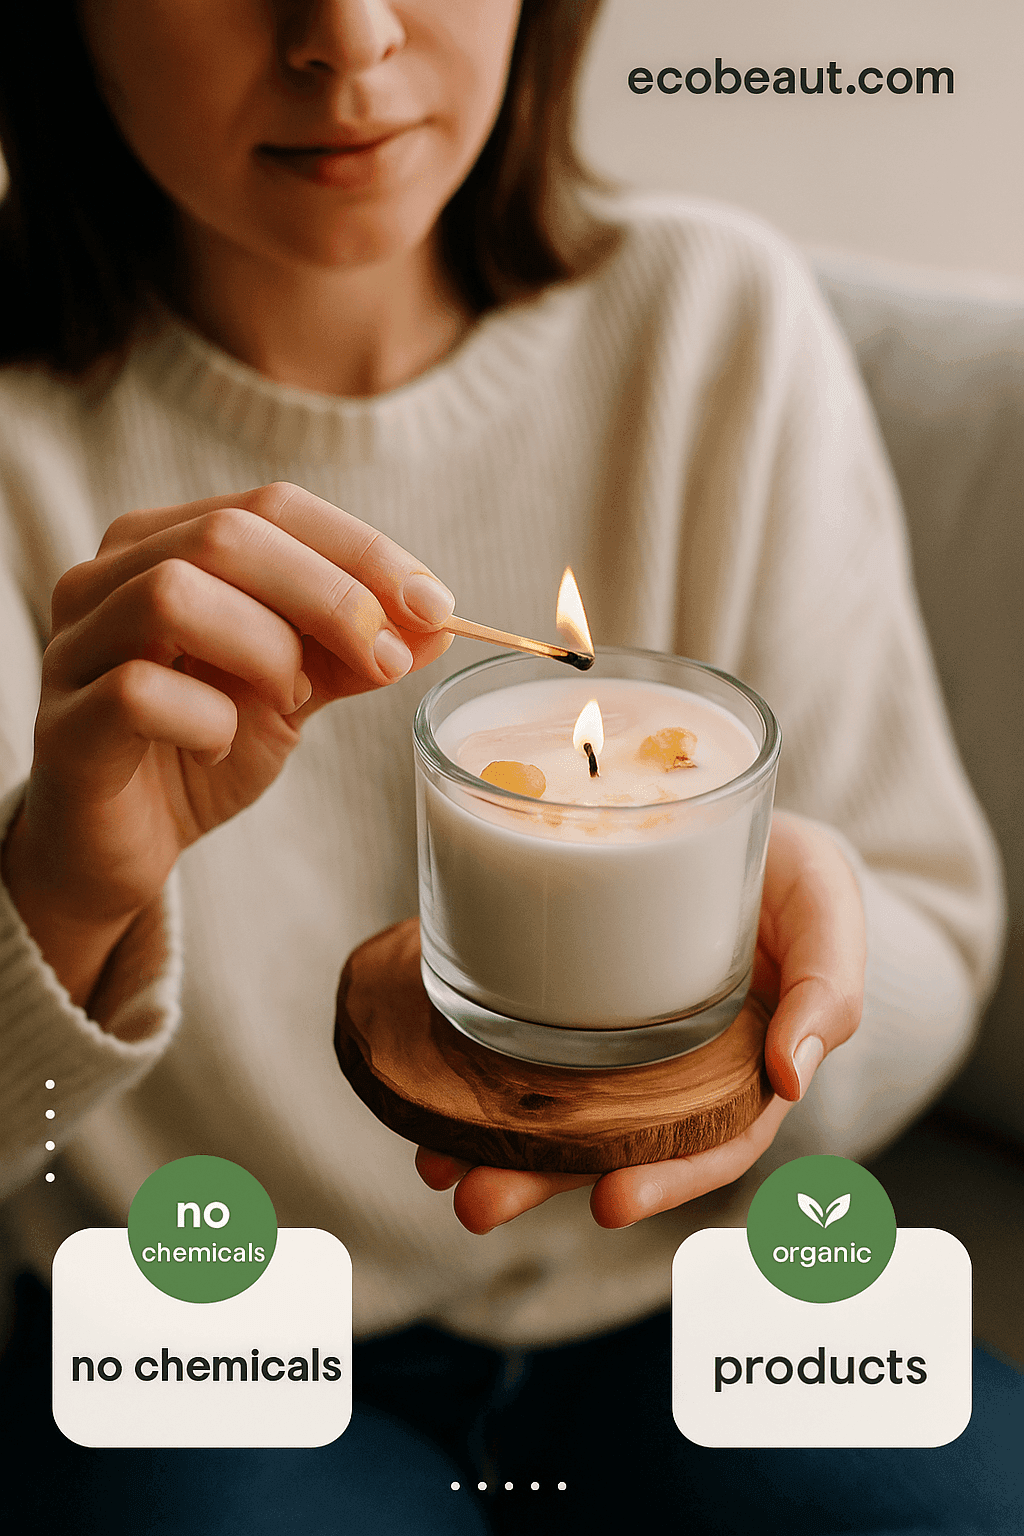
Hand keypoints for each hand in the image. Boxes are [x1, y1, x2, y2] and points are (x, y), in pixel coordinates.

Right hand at [2, 482, 453, 1007]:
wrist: (122, 845)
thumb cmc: (198, 747)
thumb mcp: (292, 690)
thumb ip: (351, 652)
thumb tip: (437, 623)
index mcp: (163, 544)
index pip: (273, 507)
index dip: (364, 552)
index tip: (436, 607)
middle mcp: (106, 577)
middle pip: (229, 536)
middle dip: (331, 597)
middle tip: (380, 661)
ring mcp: (75, 647)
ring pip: (174, 594)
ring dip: (265, 648)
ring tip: (289, 698)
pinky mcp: (65, 725)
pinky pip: (139, 692)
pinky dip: (208, 718)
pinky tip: (222, 744)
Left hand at [416, 811, 865, 1231]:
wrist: (737, 818)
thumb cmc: (800, 879)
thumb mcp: (829, 913)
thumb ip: (828, 989)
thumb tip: (792, 1075)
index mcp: (742, 1071)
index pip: (706, 1145)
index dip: (664, 1178)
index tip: (609, 1203)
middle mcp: (669, 1070)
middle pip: (607, 1142)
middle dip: (542, 1180)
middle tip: (477, 1202)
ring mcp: (611, 1033)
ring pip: (550, 1104)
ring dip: (490, 1141)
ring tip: (433, 1165)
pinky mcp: (562, 990)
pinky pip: (514, 1036)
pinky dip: (466, 1061)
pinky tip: (420, 1074)